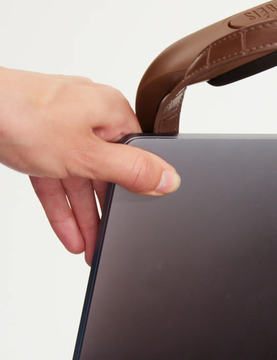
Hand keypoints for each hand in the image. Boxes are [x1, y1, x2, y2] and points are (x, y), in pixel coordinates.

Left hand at [0, 67, 179, 263]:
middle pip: (105, 174)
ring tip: (88, 248)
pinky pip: (56, 179)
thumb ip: (131, 171)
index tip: (136, 221)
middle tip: (107, 244)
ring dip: (82, 216)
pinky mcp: (37, 140)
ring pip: (79, 180)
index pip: (135, 158)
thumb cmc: (23, 114)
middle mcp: (89, 116)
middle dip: (104, 213)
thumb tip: (170, 179)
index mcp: (111, 111)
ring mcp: (61, 127)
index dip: (136, 192)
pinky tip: (67, 232)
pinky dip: (61, 206)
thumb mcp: (87, 154)